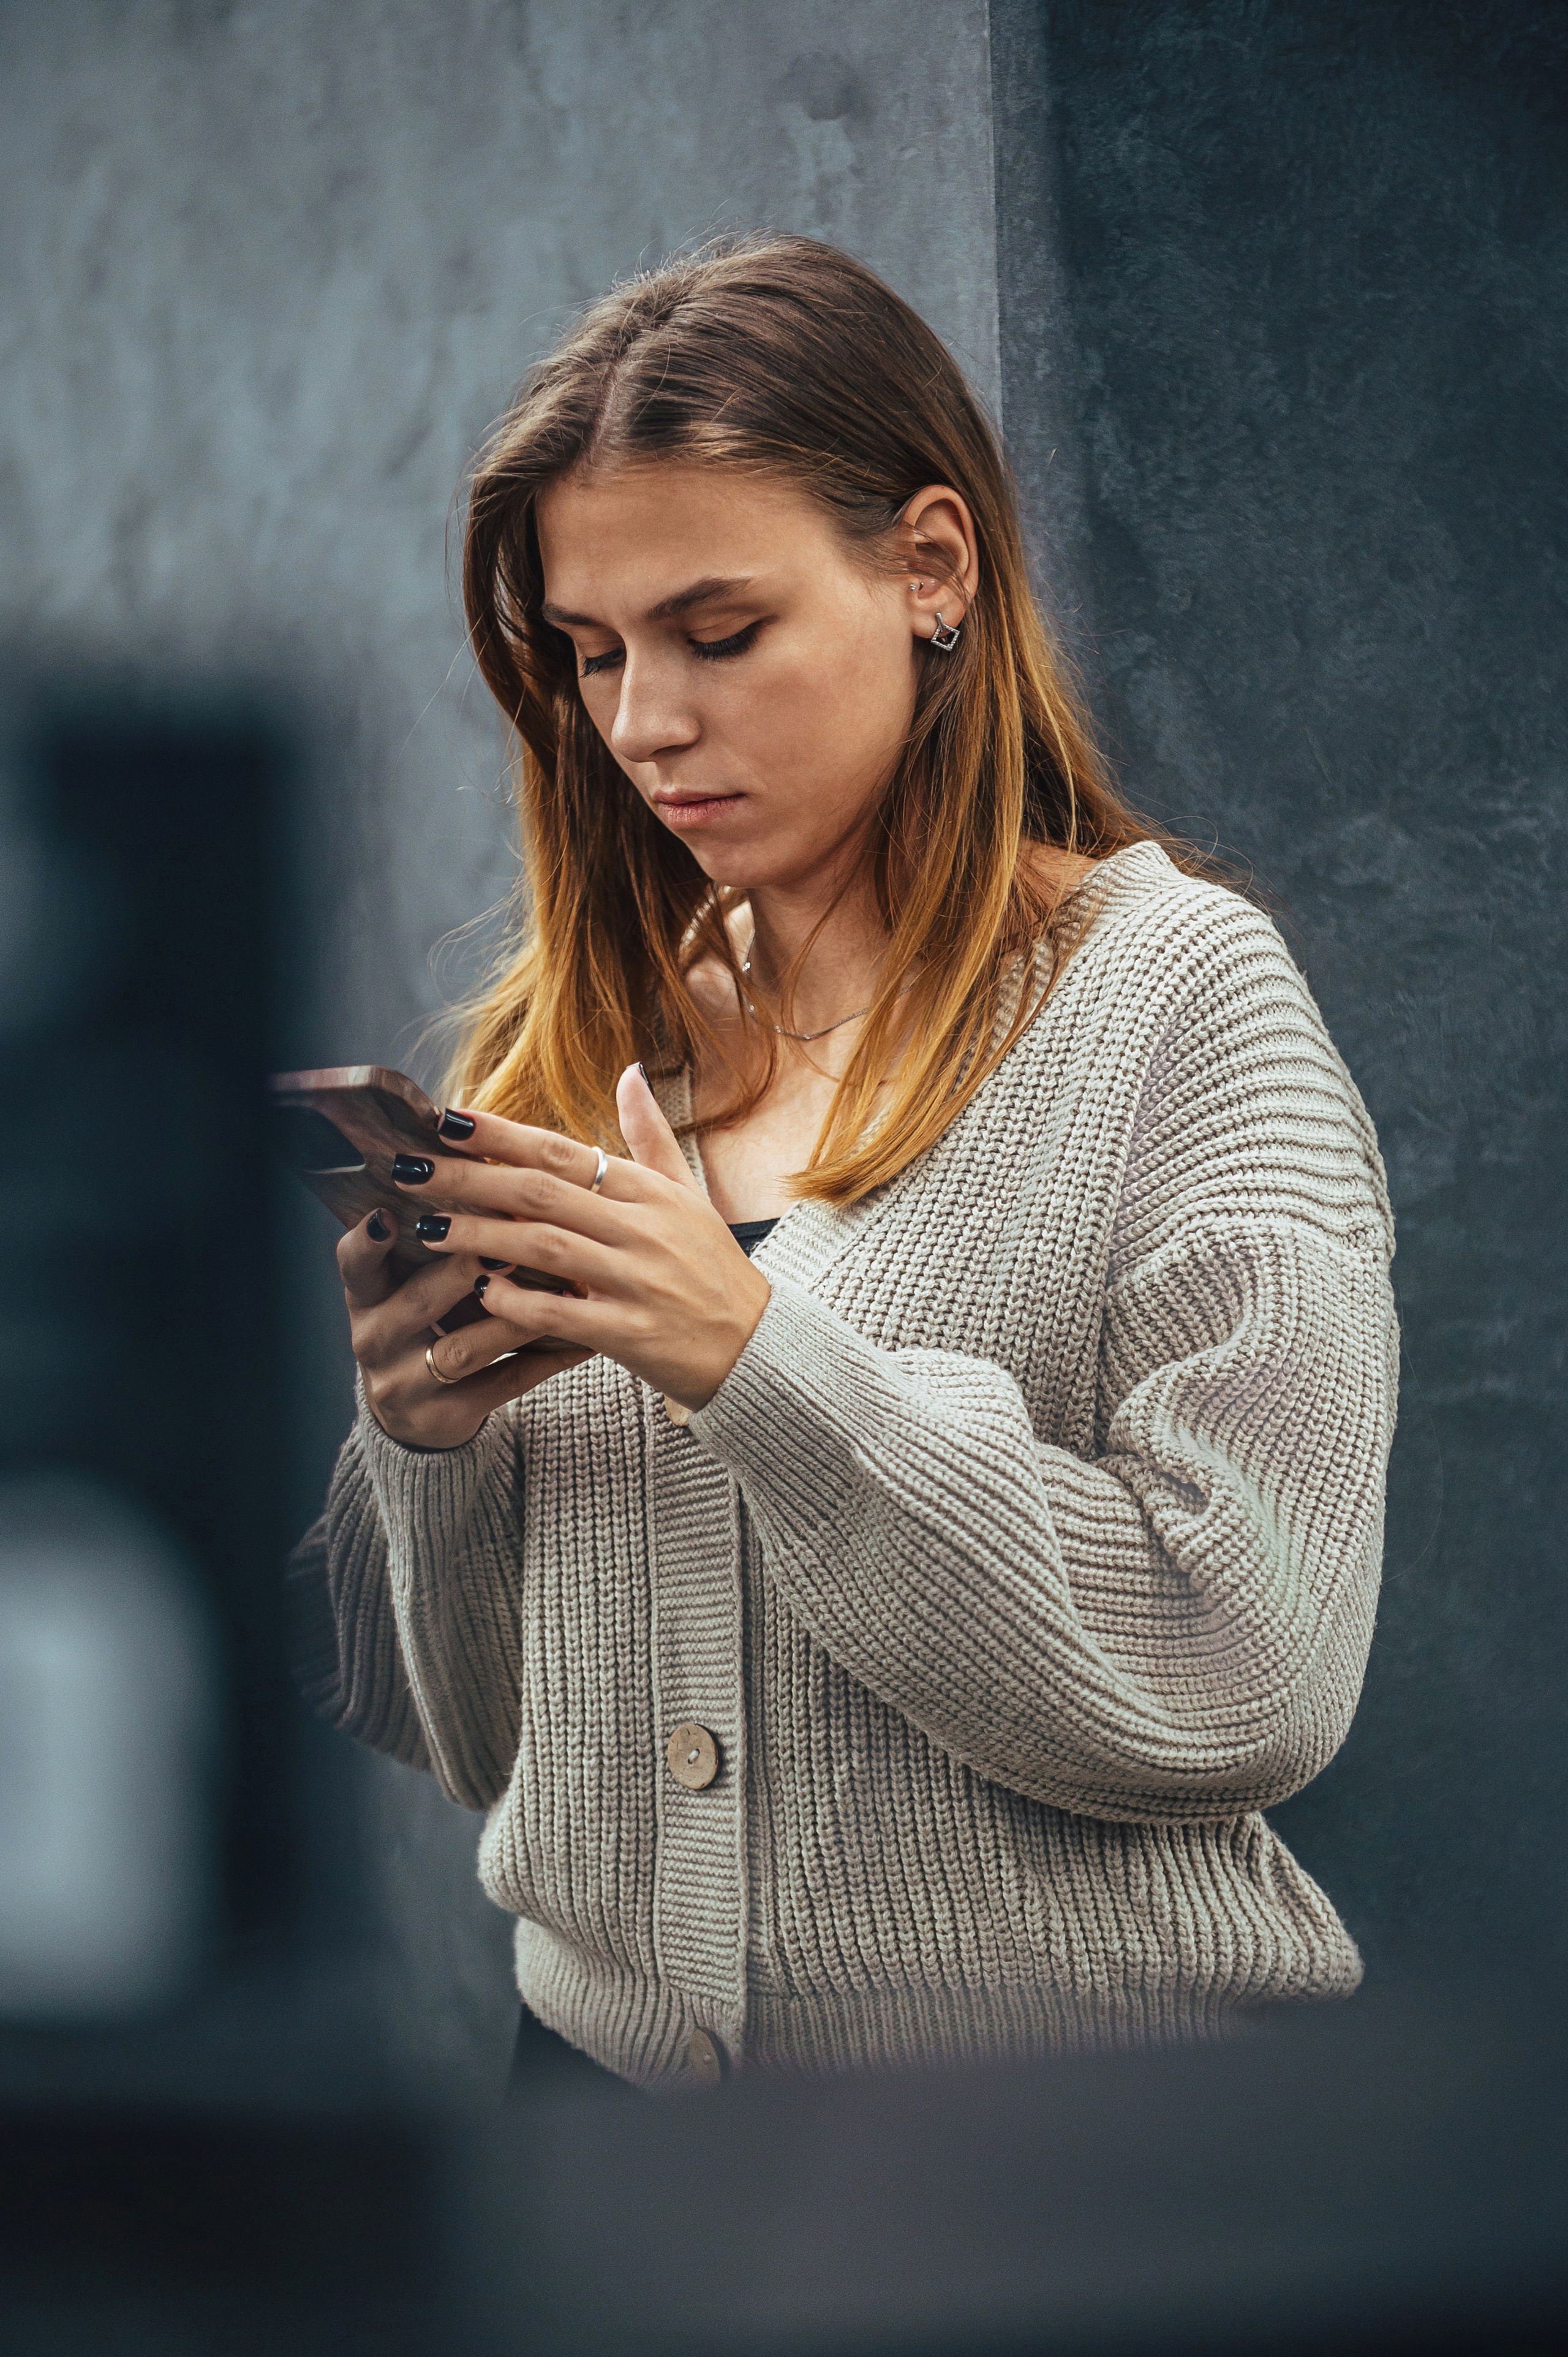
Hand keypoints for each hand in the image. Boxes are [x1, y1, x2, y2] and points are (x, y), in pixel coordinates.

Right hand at [339, 1216, 590, 1450]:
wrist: (417, 1416)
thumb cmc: (424, 1327)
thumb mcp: (410, 1287)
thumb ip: (434, 1243)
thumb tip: (484, 1169)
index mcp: (366, 1298)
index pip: (354, 1264)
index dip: (367, 1242)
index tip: (388, 1214)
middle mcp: (375, 1340)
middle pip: (418, 1301)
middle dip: (463, 1270)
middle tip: (509, 1242)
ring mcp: (405, 1384)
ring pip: (464, 1348)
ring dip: (517, 1317)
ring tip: (566, 1291)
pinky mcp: (444, 1418)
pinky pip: (503, 1384)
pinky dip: (546, 1361)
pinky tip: (582, 1341)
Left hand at [392, 1065, 771, 1411]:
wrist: (759, 1346)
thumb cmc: (712, 1269)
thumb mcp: (688, 1195)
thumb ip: (650, 1136)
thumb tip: (629, 1072)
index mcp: (648, 1191)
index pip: (561, 1152)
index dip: (499, 1135)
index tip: (445, 1120)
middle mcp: (642, 1229)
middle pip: (540, 1193)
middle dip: (468, 1179)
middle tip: (408, 1170)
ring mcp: (637, 1282)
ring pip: (543, 1248)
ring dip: (479, 1236)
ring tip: (426, 1228)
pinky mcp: (631, 1334)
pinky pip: (562, 1315)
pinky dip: (518, 1303)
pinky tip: (479, 1293)